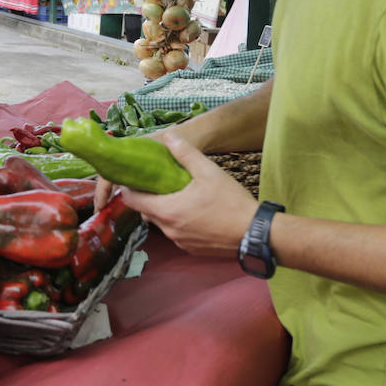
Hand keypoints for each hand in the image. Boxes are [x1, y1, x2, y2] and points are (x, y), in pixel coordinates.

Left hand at [118, 133, 258, 257]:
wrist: (255, 234)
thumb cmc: (231, 202)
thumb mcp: (209, 172)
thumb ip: (186, 154)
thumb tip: (170, 137)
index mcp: (167, 211)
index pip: (133, 201)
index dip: (130, 188)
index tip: (135, 178)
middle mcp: (169, 229)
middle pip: (146, 212)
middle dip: (149, 198)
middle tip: (158, 183)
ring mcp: (180, 242)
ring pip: (162, 224)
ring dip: (165, 210)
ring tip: (178, 195)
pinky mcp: (192, 249)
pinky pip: (177, 233)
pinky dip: (179, 222)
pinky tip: (193, 212)